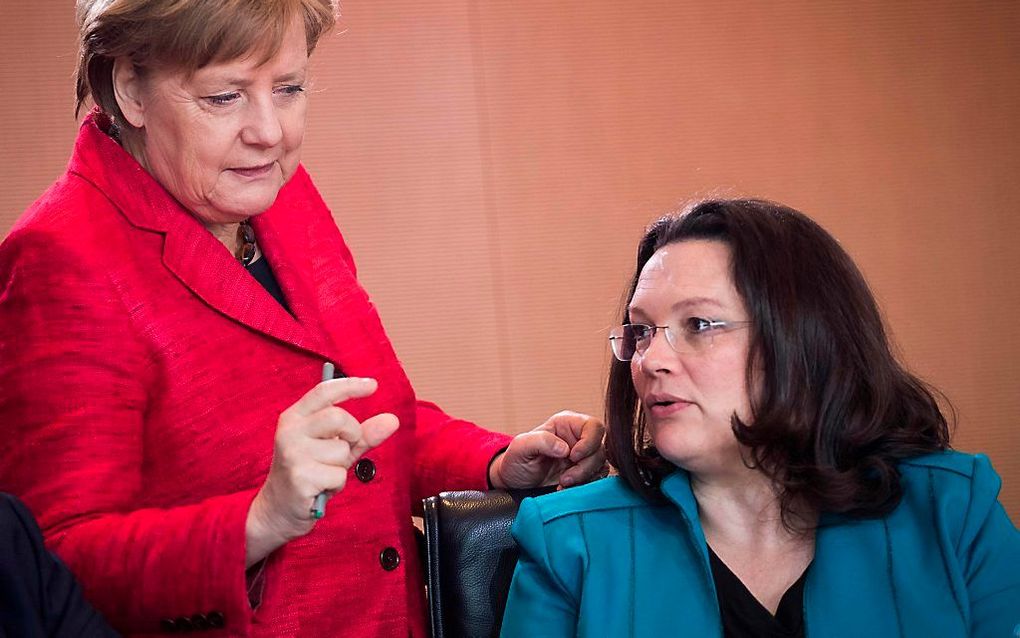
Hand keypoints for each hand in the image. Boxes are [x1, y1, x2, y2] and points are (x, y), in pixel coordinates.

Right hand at [245, 377, 398, 565]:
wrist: (278, 510)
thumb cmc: (309, 473)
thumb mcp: (335, 449)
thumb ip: (362, 434)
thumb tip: (392, 420)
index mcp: (295, 418)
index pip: (324, 392)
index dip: (350, 385)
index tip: (372, 385)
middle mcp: (290, 432)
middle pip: (338, 417)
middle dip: (352, 433)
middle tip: (343, 449)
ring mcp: (293, 454)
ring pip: (341, 450)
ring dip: (341, 466)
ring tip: (324, 474)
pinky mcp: (300, 477)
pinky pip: (338, 475)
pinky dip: (337, 484)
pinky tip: (321, 488)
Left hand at [489, 411, 606, 489]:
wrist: (515, 482)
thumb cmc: (516, 460)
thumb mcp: (521, 447)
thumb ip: (541, 441)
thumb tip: (565, 448)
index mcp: (566, 424)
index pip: (593, 427)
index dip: (588, 442)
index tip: (573, 456)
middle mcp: (578, 438)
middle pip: (600, 449)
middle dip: (585, 466)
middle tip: (565, 478)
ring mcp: (583, 457)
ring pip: (601, 465)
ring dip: (584, 478)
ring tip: (563, 484)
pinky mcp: (584, 474)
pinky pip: (596, 478)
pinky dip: (584, 486)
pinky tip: (566, 488)